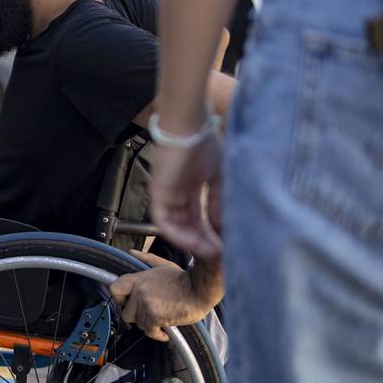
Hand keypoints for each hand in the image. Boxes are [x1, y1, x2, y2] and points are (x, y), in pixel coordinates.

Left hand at [109, 251, 223, 341]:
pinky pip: (150, 332)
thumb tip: (132, 252)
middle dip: (138, 316)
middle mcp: (139, 291)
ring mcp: (146, 303)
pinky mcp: (155, 316)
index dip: (119, 299)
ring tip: (162, 318)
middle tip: (150, 314)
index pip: (114, 289)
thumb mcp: (163, 265)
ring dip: (150, 325)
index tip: (127, 303)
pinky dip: (158, 334)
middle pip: (126, 312)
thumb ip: (146, 259)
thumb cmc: (184, 279)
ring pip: (139, 324)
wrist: (200, 290)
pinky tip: (165, 330)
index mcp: (139, 278)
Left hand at [148, 134, 222, 259]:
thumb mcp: (218, 177)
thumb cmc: (204, 145)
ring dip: (192, 241)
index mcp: (190, 186)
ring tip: (209, 252)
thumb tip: (222, 224)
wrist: (189, 128)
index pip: (198, 216)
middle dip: (203, 241)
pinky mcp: (158, 194)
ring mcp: (166, 194)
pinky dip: (178, 234)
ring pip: (176, 226)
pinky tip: (194, 243)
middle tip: (218, 253)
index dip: (210, 231)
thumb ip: (218, 201)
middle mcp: (176, 193)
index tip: (225, 244)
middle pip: (187, 224)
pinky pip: (164, 221)